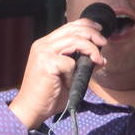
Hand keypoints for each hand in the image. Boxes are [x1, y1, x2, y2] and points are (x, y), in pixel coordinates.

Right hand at [8, 16, 110, 130]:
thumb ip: (81, 64)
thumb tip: (100, 58)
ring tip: (98, 59)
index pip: (68, 27)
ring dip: (90, 49)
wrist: (32, 109)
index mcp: (46, 44)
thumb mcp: (68, 75)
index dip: (86, 25)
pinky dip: (74, 72)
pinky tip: (70, 82)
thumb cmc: (49, 95)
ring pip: (74, 41)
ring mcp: (43, 52)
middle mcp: (43, 45)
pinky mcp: (46, 64)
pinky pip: (69, 63)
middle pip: (73, 30)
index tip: (99, 30)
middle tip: (103, 43)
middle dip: (92, 34)